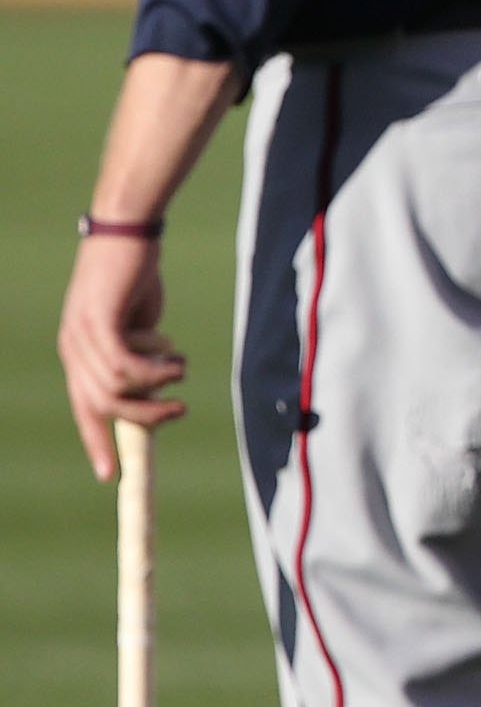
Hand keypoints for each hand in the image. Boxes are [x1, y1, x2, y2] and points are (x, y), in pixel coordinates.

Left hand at [59, 235, 186, 480]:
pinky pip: (125, 365)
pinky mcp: (99, 322)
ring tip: (181, 373)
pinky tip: (175, 357)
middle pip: (100, 406)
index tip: (109, 475)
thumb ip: (139, 352)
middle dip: (142, 419)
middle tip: (178, 411)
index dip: (96, 441)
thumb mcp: (137, 323)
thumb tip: (151, 382)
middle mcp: (72, 349)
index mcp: (77, 353)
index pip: (83, 407)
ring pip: (115, 388)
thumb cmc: (134, 274)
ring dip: (155, 388)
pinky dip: (154, 369)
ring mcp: (81, 336)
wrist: (128, 232)